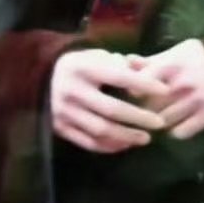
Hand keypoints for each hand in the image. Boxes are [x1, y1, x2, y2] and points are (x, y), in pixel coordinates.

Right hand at [50, 48, 169, 153]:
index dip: (143, 84)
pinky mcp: (60, 129)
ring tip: (146, 138)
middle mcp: (73, 91)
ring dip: (127, 136)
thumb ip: (117, 62)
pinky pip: (88, 143)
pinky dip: (109, 146)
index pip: (119, 76)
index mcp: (82, 68)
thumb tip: (142, 70)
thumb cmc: (76, 66)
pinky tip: (124, 144)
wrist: (38, 79)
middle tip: (159, 123)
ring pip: (101, 130)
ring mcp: (65, 112)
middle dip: (139, 118)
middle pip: (112, 109)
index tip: (164, 90)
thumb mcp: (93, 56)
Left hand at [127, 39, 203, 139]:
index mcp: (173, 64)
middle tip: (145, 108)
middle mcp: (185, 83)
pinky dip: (175, 130)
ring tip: (159, 116)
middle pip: (150, 105)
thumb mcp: (171, 54)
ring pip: (163, 121)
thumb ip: (148, 62)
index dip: (134, 90)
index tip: (134, 93)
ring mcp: (198, 100)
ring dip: (158, 120)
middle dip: (145, 107)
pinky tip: (176, 122)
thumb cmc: (194, 58)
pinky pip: (180, 132)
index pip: (142, 83)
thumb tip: (123, 62)